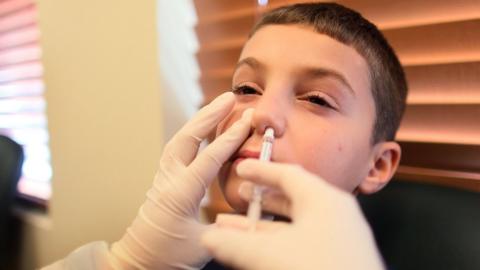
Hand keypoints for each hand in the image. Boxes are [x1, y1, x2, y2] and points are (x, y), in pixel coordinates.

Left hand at [109, 92, 253, 268]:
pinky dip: (193, 133)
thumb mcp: (203, 245)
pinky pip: (178, 149)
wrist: (137, 261)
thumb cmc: (167, 256)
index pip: (208, 158)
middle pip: (187, 138)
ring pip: (180, 139)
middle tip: (229, 97)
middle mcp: (168, 180)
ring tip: (218, 105)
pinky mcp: (164, 180)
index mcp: (180, 194)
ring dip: (199, 120)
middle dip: (209, 115)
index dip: (230, 138)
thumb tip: (253, 209)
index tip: (247, 119)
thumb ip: (229, 225)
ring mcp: (163, 178)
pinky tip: (204, 129)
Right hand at [201, 159, 384, 269]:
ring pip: (292, 225)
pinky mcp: (336, 258)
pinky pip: (299, 242)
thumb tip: (208, 238)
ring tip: (232, 230)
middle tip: (238, 198)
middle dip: (258, 201)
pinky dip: (275, 243)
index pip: (288, 174)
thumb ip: (235, 245)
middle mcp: (333, 214)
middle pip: (290, 198)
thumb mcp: (270, 256)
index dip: (260, 171)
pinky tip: (253, 252)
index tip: (241, 169)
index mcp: (324, 200)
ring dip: (261, 227)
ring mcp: (337, 237)